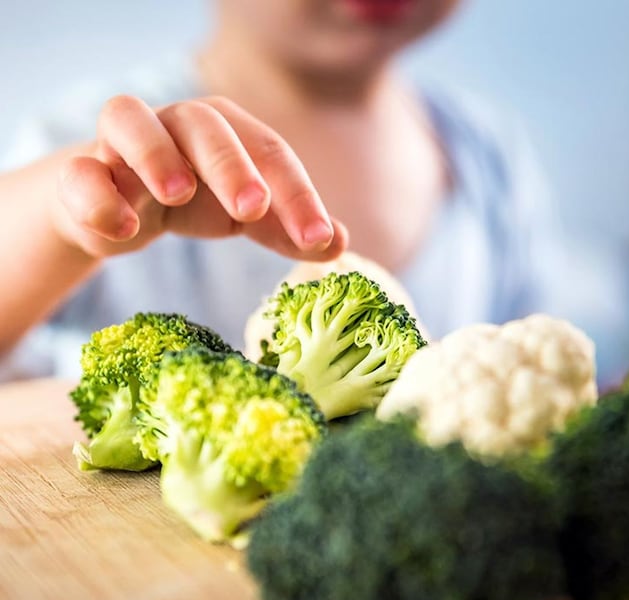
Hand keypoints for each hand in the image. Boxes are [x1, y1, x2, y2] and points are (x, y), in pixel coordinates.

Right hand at [54, 95, 347, 259]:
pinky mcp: (84, 172)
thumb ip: (286, 227)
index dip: (298, 195)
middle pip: (206, 125)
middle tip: (253, 208)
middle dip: (231, 164)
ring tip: (177, 193)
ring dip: (155, 153)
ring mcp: (125, 144)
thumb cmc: (193, 203)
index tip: (320, 239)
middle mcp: (178, 126)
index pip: (271, 153)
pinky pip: (82, 172)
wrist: (118, 208)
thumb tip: (340, 244)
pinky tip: (125, 228)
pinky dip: (99, 194)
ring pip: (131, 120)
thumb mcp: (244, 215)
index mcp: (228, 132)